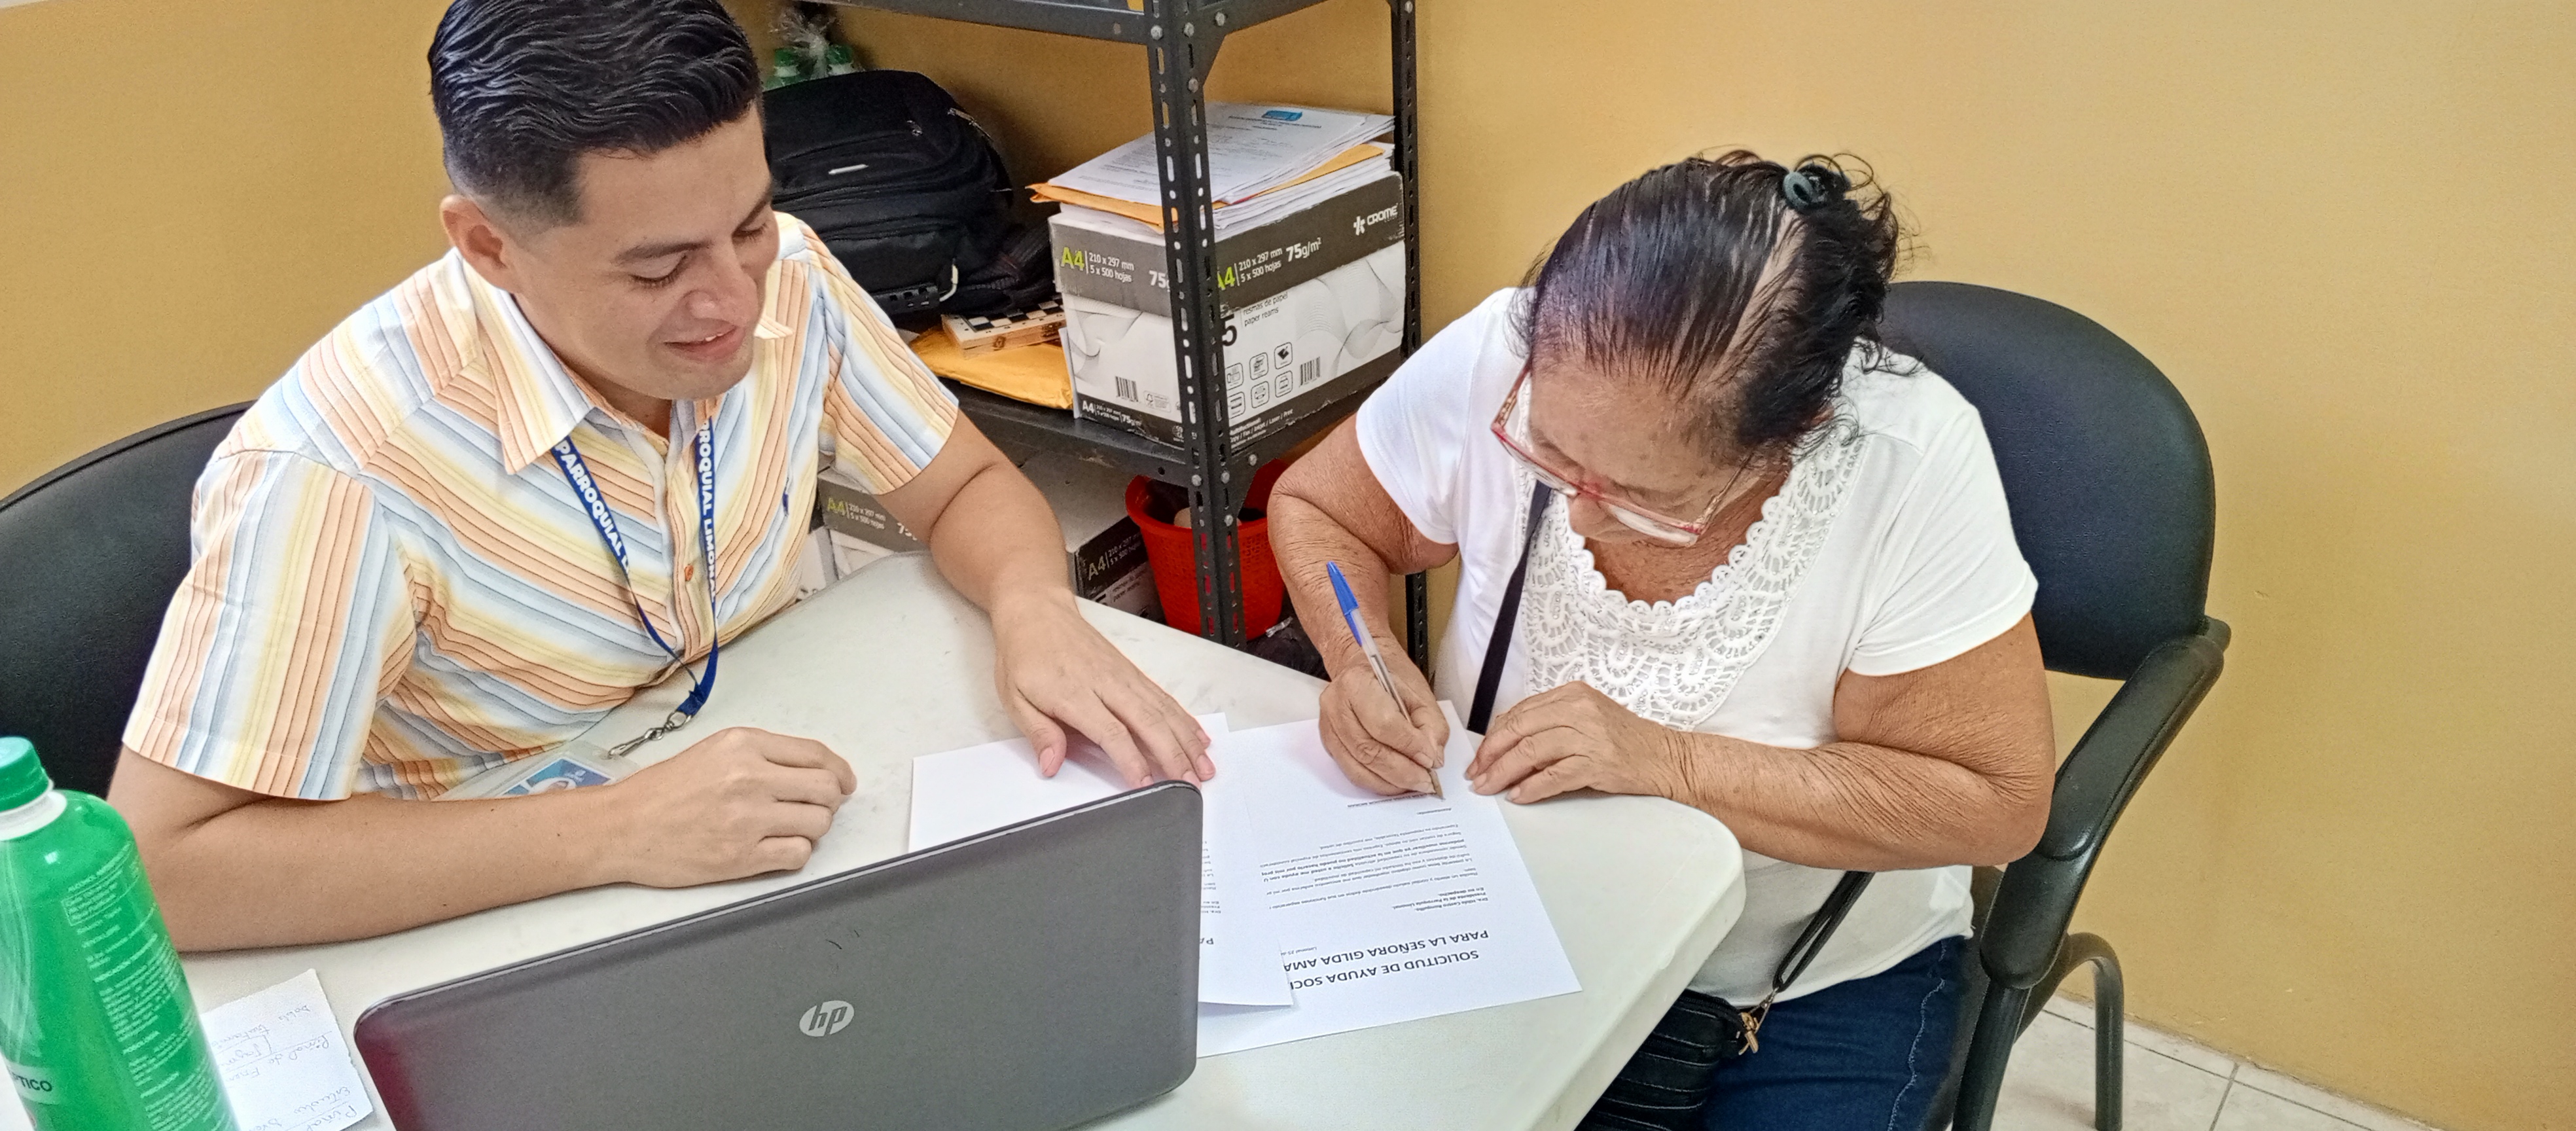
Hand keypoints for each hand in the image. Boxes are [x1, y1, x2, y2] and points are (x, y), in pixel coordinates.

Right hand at [596, 727, 855, 886]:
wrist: (622, 827)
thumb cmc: (662, 791)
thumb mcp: (713, 752)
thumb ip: (762, 756)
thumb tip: (811, 770)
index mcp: (743, 745)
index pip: (816, 755)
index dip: (839, 771)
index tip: (843, 782)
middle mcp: (750, 777)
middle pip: (826, 789)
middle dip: (829, 801)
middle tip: (815, 808)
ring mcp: (748, 819)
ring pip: (819, 823)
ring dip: (813, 828)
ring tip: (789, 828)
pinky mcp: (742, 856)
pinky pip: (799, 855)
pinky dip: (796, 853)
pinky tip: (777, 848)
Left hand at [992, 594, 1210, 787]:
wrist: (1037, 611)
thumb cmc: (1025, 654)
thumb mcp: (1014, 697)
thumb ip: (1038, 732)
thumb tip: (1051, 764)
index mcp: (1074, 693)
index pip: (1110, 732)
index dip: (1130, 760)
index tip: (1144, 784)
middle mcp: (1106, 683)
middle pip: (1148, 722)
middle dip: (1174, 756)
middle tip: (1190, 785)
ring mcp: (1123, 676)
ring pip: (1163, 711)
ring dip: (1187, 741)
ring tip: (1204, 768)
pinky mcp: (1132, 672)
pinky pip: (1164, 698)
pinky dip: (1184, 719)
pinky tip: (1198, 737)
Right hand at [1316, 636, 1448, 794]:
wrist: (1361, 666)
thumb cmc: (1389, 676)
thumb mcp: (1419, 693)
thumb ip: (1431, 725)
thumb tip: (1432, 758)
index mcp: (1357, 684)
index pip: (1384, 724)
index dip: (1410, 746)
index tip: (1431, 760)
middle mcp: (1336, 706)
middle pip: (1369, 751)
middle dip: (1402, 772)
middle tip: (1426, 781)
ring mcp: (1329, 727)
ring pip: (1358, 767)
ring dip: (1390, 783)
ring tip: (1414, 784)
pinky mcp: (1329, 744)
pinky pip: (1352, 772)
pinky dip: (1377, 783)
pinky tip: (1395, 783)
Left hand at [1468, 682, 1685, 803]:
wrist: (1666, 756)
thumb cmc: (1626, 740)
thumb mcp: (1587, 718)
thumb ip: (1551, 723)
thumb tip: (1508, 743)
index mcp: (1573, 694)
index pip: (1521, 712)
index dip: (1495, 735)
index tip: (1480, 755)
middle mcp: (1579, 710)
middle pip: (1520, 729)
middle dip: (1491, 754)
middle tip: (1476, 773)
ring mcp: (1589, 736)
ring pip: (1531, 751)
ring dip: (1503, 772)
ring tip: (1488, 787)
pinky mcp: (1597, 763)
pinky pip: (1554, 776)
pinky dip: (1531, 788)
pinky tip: (1518, 796)